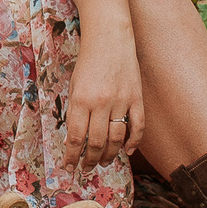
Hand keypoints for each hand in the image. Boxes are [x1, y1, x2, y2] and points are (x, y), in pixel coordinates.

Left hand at [64, 37, 143, 173]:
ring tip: (104, 162)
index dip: (71, 156)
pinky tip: (128, 151)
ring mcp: (121, 101)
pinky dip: (134, 142)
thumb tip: (76, 139)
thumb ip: (76, 111)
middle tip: (87, 169)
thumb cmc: (88, 62)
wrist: (110, 38)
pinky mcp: (137, 98)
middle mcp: (101, 103)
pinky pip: (138, 126)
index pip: (75, 137)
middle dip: (90, 160)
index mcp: (81, 99)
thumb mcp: (74, 86)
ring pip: (116, 139)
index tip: (69, 167)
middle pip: (96, 143)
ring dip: (110, 155)